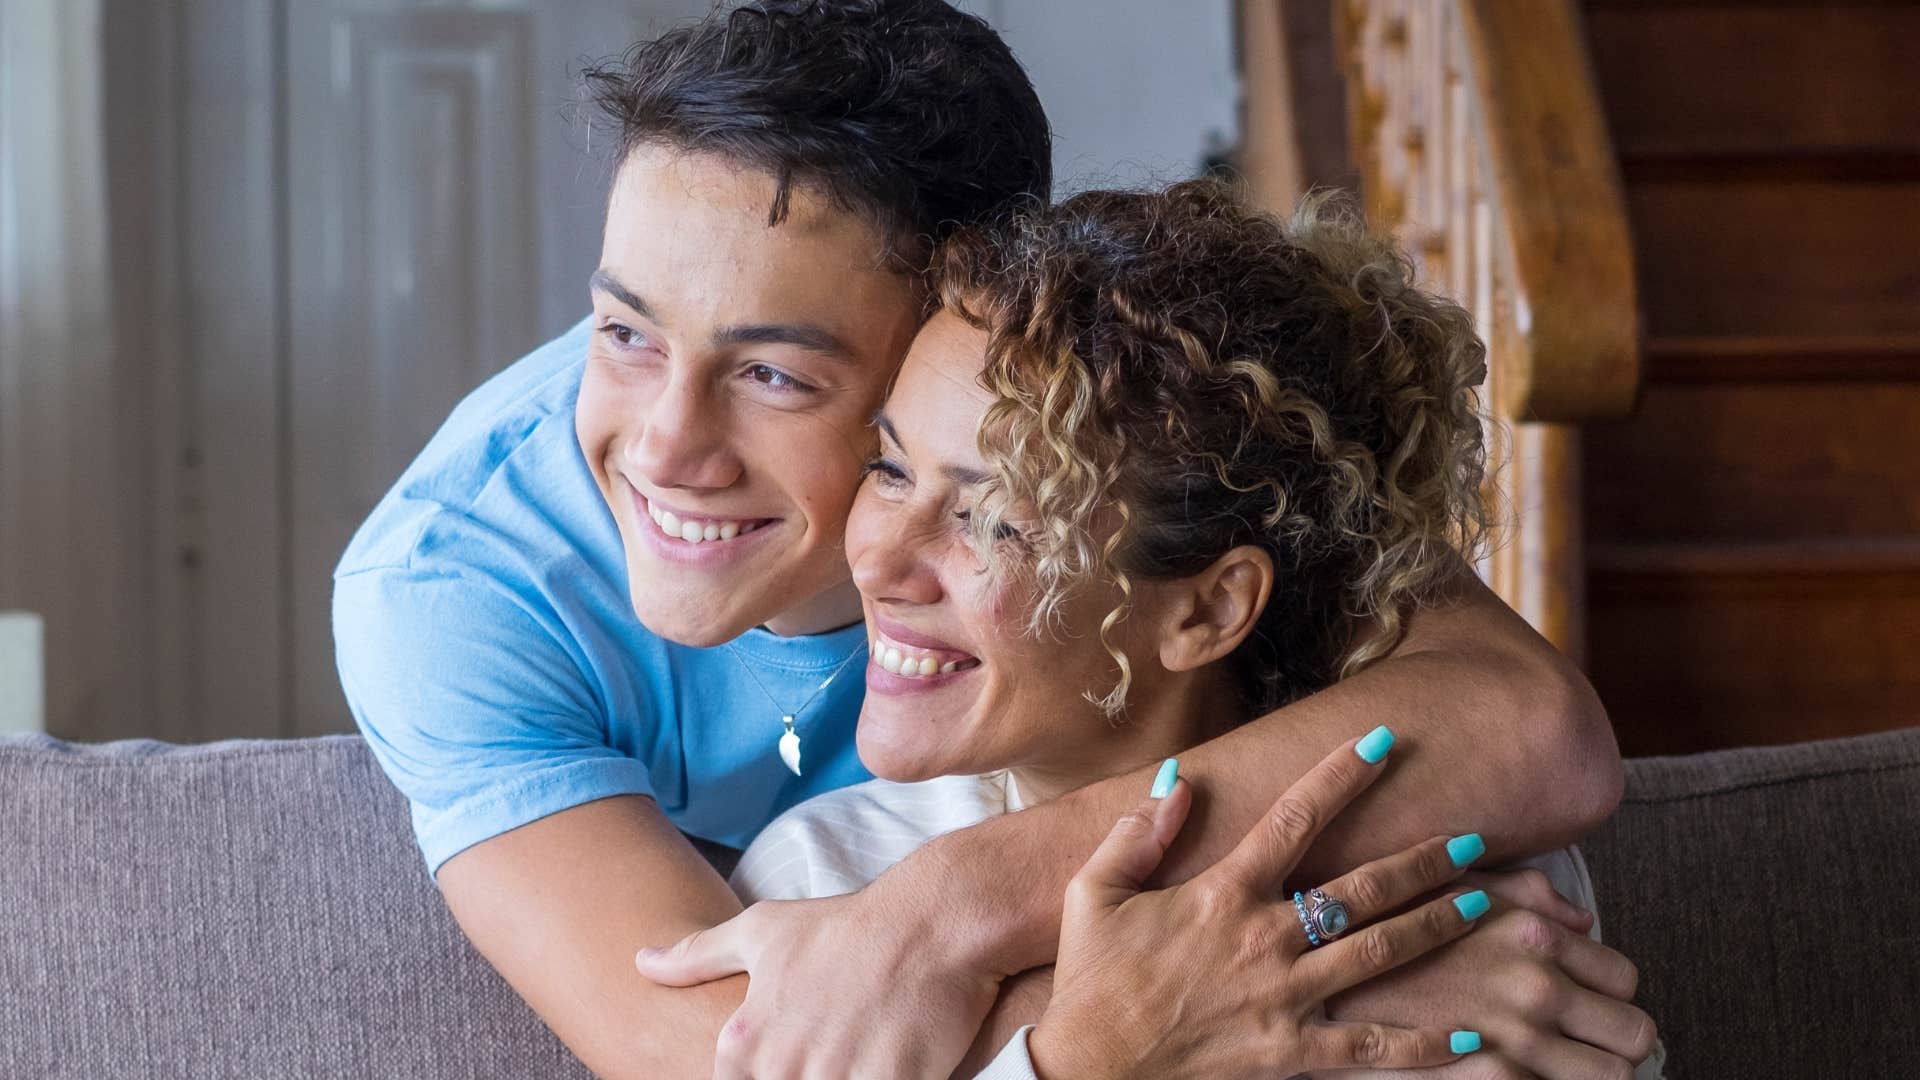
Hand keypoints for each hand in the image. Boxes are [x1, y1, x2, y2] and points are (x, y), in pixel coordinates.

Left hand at [634, 872, 998, 1078]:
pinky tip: (894, 1057)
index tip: (803, 1052)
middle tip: (839, 1044)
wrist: (929, 922)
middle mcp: (784, 1068)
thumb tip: (642, 962)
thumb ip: (697, 956)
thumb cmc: (845, 927)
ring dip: (849, 1078)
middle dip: (814, 1077)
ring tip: (863, 1044)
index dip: (772, 1075)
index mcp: (744, 1044)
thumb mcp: (762, 931)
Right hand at [1028, 733, 1489, 1079]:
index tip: (1381, 742)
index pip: (1294, 818)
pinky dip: (1423, 1046)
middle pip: (1362, 888)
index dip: (1340, 776)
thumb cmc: (1092, 980)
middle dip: (1423, 859)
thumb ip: (1137, 833)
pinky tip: (1470, 1038)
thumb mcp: (1094, 893)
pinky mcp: (1289, 1054)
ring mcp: (1283, 998)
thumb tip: (1175, 779)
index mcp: (1223, 893)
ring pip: (1379, 954)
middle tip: (1472, 838)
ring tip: (1483, 903)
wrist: (1089, 1071)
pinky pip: (1369, 1047)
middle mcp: (1264, 939)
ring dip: (1436, 926)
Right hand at [1322, 869, 1658, 1079]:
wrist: (1320, 988)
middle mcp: (1534, 989)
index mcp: (1531, 936)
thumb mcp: (1454, 888)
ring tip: (1563, 1068)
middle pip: (1635, 1035)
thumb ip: (1527, 896)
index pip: (1625, 979)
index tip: (1589, 1003)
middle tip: (1589, 1043)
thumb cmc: (1384, 931)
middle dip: (1617, 1042)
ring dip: (1592, 1075)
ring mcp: (1515, 1044)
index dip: (1610, 995)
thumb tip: (1582, 920)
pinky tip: (1524, 1075)